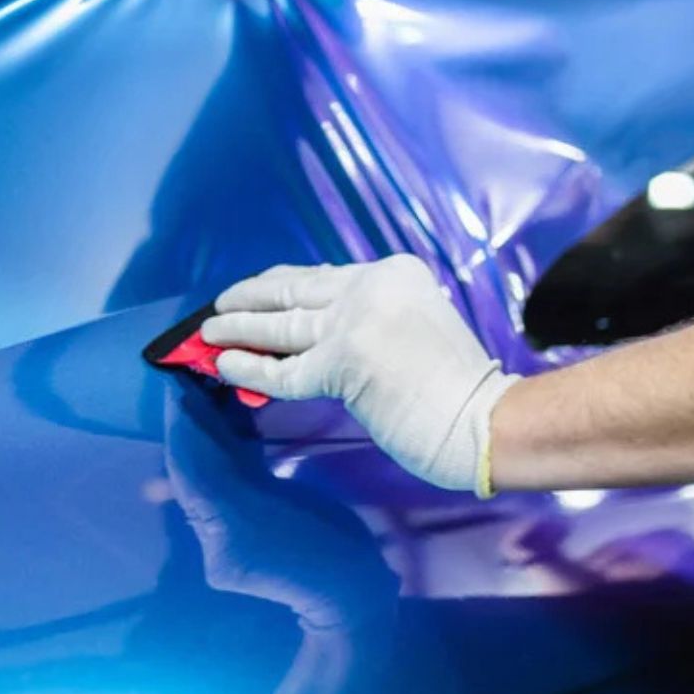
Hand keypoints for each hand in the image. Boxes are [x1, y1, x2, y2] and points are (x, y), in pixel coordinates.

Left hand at [202, 256, 519, 492]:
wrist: (487, 420)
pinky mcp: (343, 363)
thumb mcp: (413, 328)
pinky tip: (223, 365)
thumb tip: (307, 338)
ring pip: (280, 325)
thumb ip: (366, 322)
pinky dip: (248, 367)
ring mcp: (355, 322)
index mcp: (393, 273)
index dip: (281, 285)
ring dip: (237, 328)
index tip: (254, 291)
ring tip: (206, 333)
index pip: (321, 276)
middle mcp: (371, 287)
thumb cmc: (456, 389)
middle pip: (292, 290)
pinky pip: (283, 369)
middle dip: (248, 299)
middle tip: (217, 307)